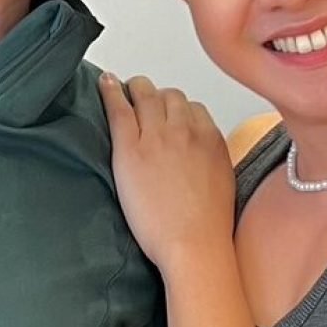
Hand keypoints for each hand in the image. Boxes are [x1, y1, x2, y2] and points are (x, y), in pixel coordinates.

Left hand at [98, 73, 236, 267]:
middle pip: (169, 96)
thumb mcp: (222, 180)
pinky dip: (110, 90)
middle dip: (156, 98)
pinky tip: (104, 82)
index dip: (176, 110)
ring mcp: (157, 136)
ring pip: (146, 94)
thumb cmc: (208, 224)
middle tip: (143, 103)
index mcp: (210, 138)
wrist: (194, 244)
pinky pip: (119, 108)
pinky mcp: (130, 149)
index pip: (192, 107)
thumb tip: (197, 153)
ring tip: (125, 92)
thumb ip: (209, 157)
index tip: (166, 115)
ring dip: (136, 90)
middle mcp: (185, 130)